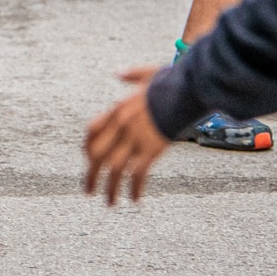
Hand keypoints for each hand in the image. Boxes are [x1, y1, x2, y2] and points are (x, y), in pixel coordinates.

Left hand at [82, 66, 171, 205]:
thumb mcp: (147, 74)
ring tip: (109, 203)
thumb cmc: (172, 81)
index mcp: (118, 108)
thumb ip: (130, 75)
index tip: (88, 160)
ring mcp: (135, 138)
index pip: (91, 131)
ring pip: (114, 169)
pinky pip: (137, 174)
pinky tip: (134, 200)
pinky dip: (134, 189)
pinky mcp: (152, 149)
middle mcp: (121, 125)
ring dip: (109, 189)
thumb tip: (118, 72)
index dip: (87, 148)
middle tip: (88, 190)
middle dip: (90, 175)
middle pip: (97, 155)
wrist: (190, 89)